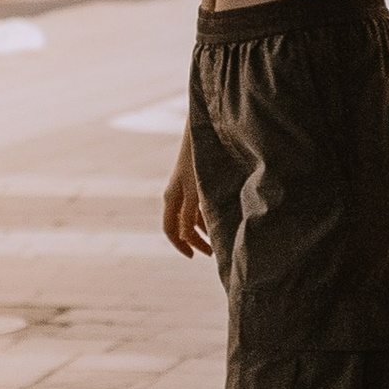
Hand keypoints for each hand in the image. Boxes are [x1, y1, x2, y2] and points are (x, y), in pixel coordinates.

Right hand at [163, 128, 213, 261]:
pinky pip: (196, 205)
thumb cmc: (198, 160)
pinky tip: (218, 221)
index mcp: (171, 198)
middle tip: (210, 254)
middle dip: (193, 241)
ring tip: (216, 241)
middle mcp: (175, 195)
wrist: (203, 130)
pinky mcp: (195, 181)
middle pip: (180, 225)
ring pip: (190, 216)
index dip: (180, 245)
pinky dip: (205, 216)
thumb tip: (186, 237)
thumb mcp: (196, 190)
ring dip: (201, 230)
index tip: (192, 257)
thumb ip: (190, 213)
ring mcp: (184, 188)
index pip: (170, 229)